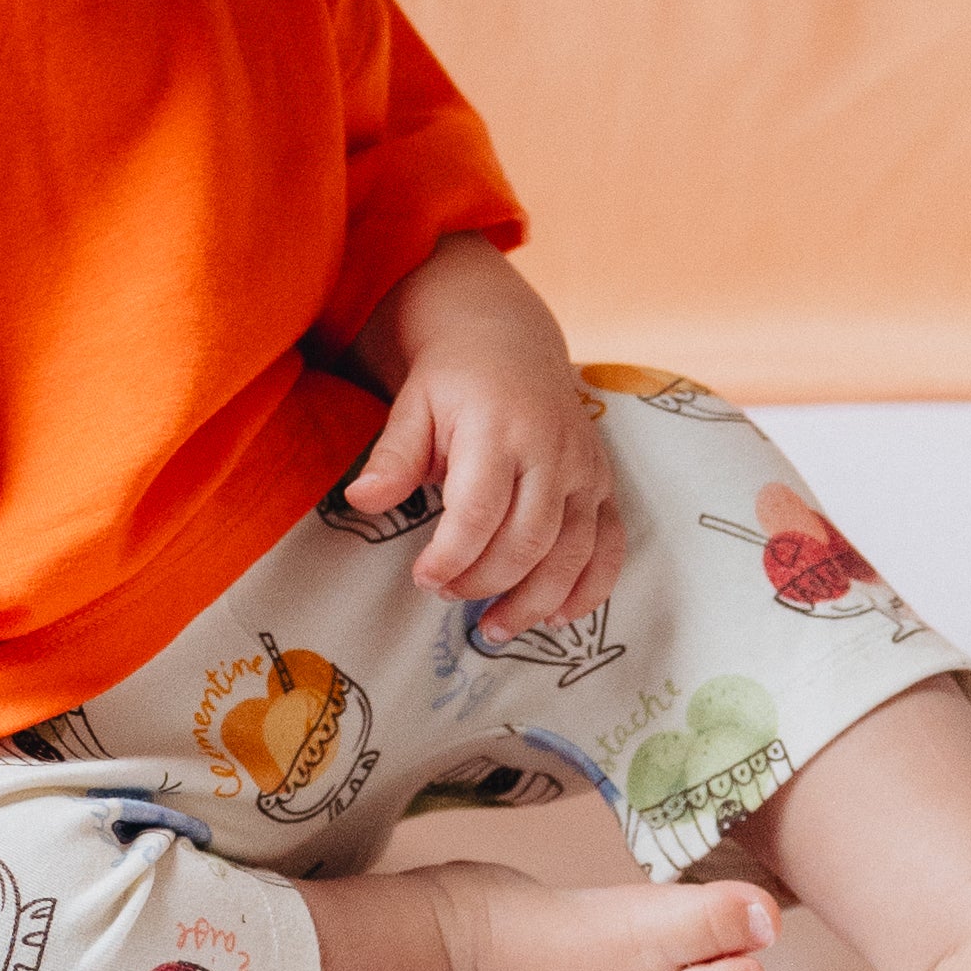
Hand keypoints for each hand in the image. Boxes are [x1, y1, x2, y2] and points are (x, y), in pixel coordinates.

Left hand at [344, 237, 621, 645]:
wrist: (508, 342)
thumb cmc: (452, 380)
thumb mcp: (413, 405)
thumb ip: (392, 457)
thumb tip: (359, 502)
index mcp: (499, 427)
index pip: (479, 510)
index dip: (451, 557)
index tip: (422, 578)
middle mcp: (552, 449)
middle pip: (528, 540)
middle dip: (485, 581)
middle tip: (446, 595)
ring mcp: (585, 469)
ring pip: (572, 553)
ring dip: (535, 602)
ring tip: (493, 628)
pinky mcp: (603, 484)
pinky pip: (611, 546)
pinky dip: (590, 589)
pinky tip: (557, 617)